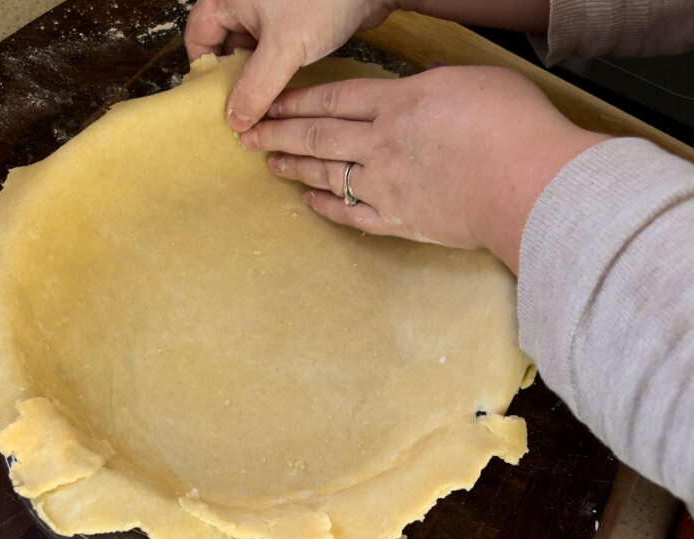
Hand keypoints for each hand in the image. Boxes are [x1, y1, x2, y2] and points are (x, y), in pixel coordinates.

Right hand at [184, 0, 399, 130]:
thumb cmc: (323, 0)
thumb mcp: (283, 48)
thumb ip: (255, 87)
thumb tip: (235, 121)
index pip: (199, 38)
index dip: (205, 70)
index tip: (215, 100)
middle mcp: (244, 2)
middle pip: (224, 45)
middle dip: (233, 77)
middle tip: (240, 108)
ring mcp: (268, 9)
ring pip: (250, 48)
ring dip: (256, 75)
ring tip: (261, 103)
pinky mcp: (292, 17)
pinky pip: (272, 46)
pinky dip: (274, 66)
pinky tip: (282, 88)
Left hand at [239, 65, 610, 272]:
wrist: (529, 184)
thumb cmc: (514, 126)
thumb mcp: (475, 79)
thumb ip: (438, 81)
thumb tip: (425, 80)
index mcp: (398, 103)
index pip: (334, 98)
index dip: (297, 100)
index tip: (270, 102)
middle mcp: (381, 143)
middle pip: (317, 136)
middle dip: (278, 133)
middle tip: (248, 134)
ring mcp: (385, 184)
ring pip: (326, 173)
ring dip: (294, 167)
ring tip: (270, 163)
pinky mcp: (399, 220)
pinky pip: (351, 215)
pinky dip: (326, 207)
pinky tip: (308, 202)